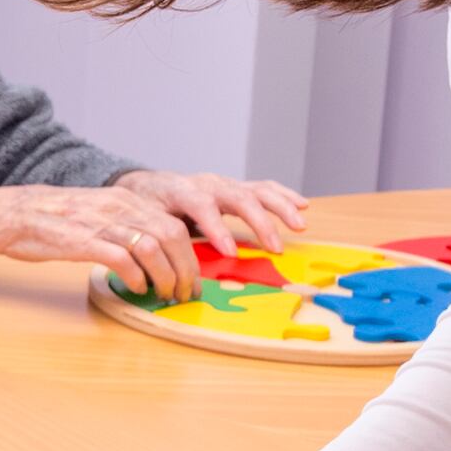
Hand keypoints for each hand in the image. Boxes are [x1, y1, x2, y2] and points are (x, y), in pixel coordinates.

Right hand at [0, 180, 201, 297]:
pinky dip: (136, 276)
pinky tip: (136, 288)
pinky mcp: (82, 241)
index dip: (190, 257)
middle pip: (171, 236)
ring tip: (163, 294)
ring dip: (165, 276)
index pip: (174, 225)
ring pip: (152, 247)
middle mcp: (119, 207)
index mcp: (126, 200)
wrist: (11, 213)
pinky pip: (121, 258)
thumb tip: (154, 254)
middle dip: (185, 270)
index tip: (191, 281)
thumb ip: (126, 227)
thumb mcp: (98, 213)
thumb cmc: (53, 219)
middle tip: (183, 294)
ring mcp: (101, 223)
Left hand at [114, 169, 310, 252]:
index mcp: (184, 192)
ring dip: (281, 208)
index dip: (217, 229)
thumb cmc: (148, 206)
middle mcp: (209, 184)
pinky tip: (302, 206)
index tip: (231, 252)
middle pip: (239, 197)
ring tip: (299, 225)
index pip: (203, 206)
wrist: (148, 185)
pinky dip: (284, 196)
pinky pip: (264, 189)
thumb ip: (161, 237)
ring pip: (257, 191)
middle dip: (260, 223)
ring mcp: (225, 185)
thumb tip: (169, 266)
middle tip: (275, 248)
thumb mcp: (147, 220)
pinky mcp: (236, 188)